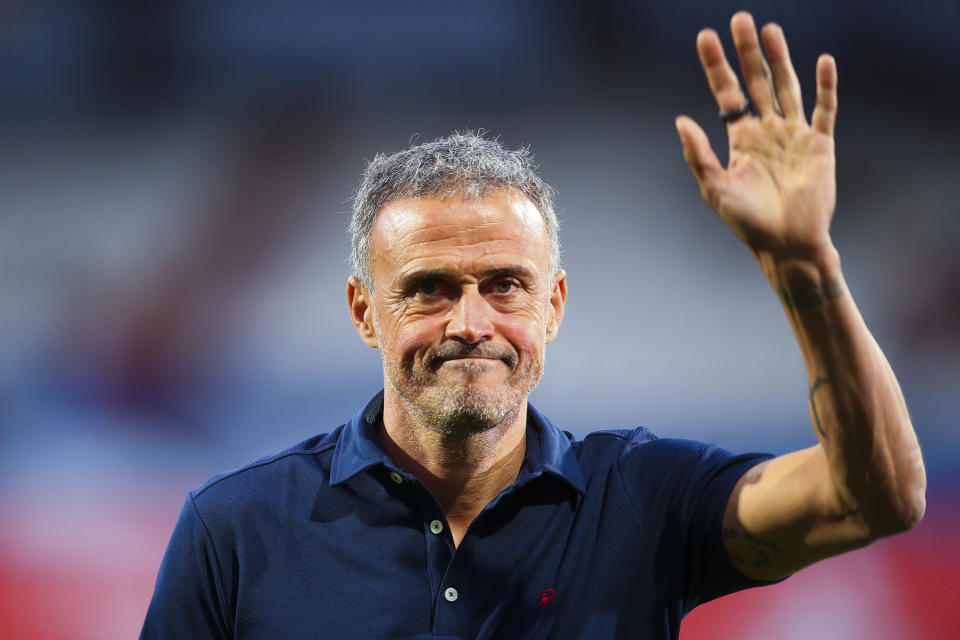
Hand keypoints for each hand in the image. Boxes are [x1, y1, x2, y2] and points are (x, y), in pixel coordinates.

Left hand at [677, 12, 837, 260]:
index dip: (716, 66)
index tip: (706, 37)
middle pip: (757, 81)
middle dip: (747, 51)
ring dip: (780, 58)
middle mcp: (767, 130)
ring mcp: (794, 135)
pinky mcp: (820, 145)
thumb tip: (680, 120)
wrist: (787, 244)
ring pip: (787, 87)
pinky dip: (825, 86)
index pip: (727, 93)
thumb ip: (698, 155)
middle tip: (740, 19)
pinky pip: (824, 110)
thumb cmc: (748, 222)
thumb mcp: (716, 189)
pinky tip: (822, 61)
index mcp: (741, 139)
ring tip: (770, 30)